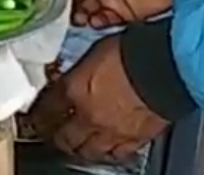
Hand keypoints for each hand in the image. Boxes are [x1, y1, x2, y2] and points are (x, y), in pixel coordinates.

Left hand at [27, 35, 169, 162]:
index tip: (34, 117)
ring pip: (87, 150)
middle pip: (64, 137)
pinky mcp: (135, 139)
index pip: (47, 108)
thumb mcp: (96, 51)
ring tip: (76, 145)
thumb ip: (81, 69)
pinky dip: (108, 152)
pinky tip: (106, 148)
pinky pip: (116, 154)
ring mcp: (112, 130)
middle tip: (53, 134)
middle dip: (56, 136)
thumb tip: (75, 74)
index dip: (38, 114)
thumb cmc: (136, 49)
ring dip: (79, 148)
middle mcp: (89, 114)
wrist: (168, 64)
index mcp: (75, 89)